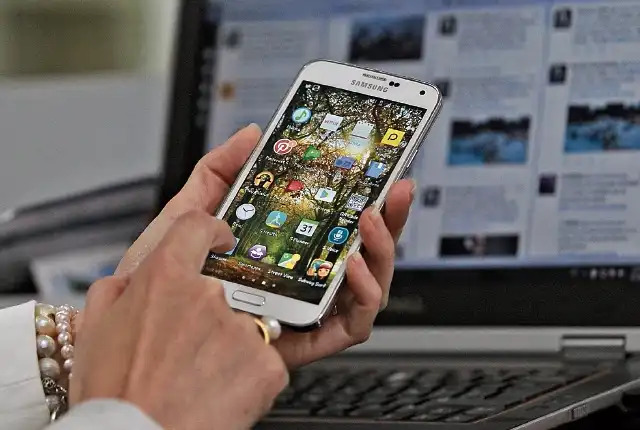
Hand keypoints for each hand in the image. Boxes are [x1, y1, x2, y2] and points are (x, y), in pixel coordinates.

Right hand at [71, 212, 288, 429]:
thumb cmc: (112, 395)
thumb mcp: (95, 328)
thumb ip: (119, 288)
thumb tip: (137, 276)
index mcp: (165, 279)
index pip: (198, 226)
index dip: (211, 230)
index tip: (219, 240)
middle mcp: (209, 296)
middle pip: (223, 289)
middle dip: (210, 315)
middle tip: (187, 350)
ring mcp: (242, 330)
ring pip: (244, 327)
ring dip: (228, 348)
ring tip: (199, 379)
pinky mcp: (267, 365)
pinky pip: (264, 360)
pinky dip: (248, 375)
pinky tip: (219, 392)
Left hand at [114, 124, 413, 368]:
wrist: (130, 327)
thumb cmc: (158, 277)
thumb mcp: (186, 214)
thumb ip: (219, 171)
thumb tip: (252, 134)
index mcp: (282, 251)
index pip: (335, 225)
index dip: (364, 197)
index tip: (380, 169)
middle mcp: (300, 280)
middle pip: (359, 252)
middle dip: (388, 219)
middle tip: (395, 188)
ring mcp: (303, 310)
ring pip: (365, 287)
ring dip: (381, 252)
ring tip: (370, 221)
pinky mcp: (301, 342)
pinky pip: (350, 327)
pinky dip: (363, 298)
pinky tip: (351, 266)